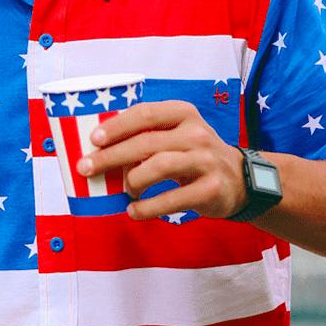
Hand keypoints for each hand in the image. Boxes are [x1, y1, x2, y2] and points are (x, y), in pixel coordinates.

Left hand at [75, 101, 247, 219]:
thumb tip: (99, 148)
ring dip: (132, 181)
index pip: (146, 114)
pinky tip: (133, 211)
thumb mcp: (178, 134)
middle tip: (86, 168)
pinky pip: (171, 199)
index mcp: (183, 114)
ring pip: (159, 167)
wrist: (239, 180)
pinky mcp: (210, 189)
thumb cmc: (195, 155)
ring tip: (124, 191)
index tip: (93, 138)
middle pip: (146, 143)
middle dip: (110, 156)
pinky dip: (147, 208)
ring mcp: (206, 161)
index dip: (117, 126)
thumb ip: (148, 135)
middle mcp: (196, 134)